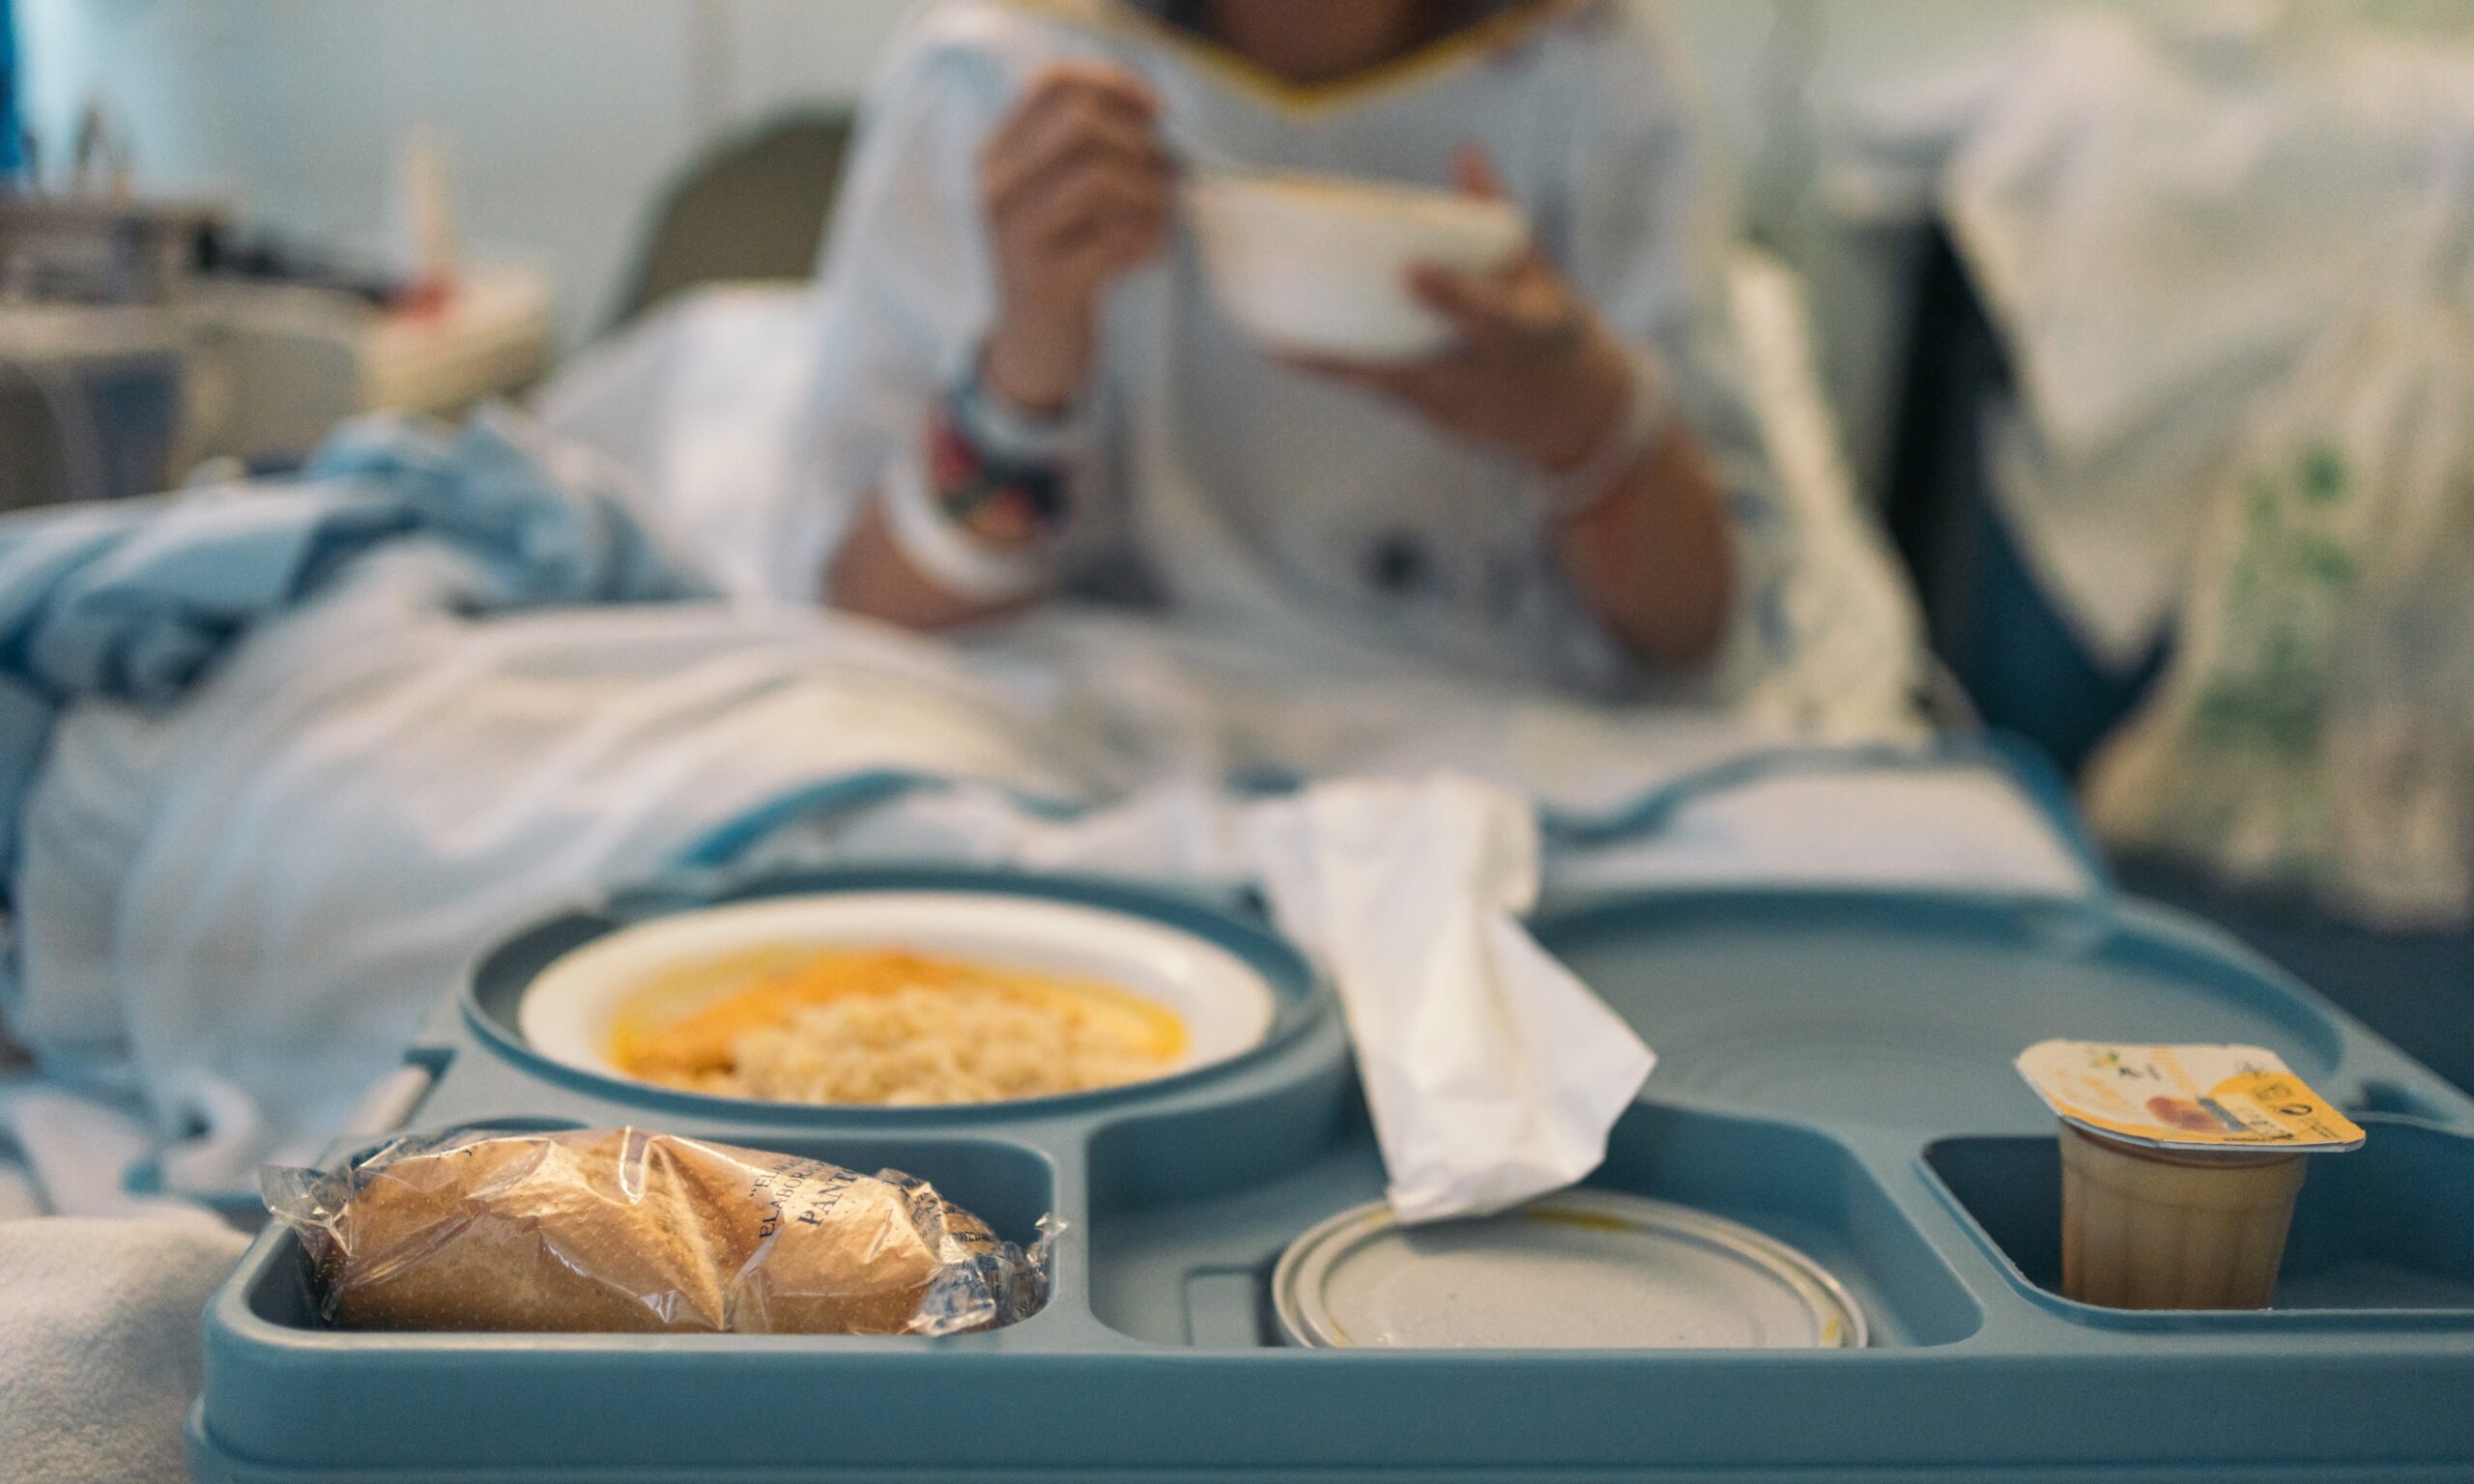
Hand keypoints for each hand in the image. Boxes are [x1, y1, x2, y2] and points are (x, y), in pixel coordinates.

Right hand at [977, 64, 1173, 414]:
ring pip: (1101, 175)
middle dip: (1138, 144)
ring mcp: (1015, 236)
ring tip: (1155, 219)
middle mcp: (996, 188)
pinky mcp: (1047, 282)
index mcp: (999, 155)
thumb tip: (1157, 113)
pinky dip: (1150, 240)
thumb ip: (1093, 148)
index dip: (1114, 85)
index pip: (1052, 83)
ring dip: (1150, 194)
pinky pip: (1119, 238)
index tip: (1157, 113)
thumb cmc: (1064, 259)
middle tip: (1160, 179)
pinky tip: (1145, 255)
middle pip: (1081, 122)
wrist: (1033, 349)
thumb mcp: (1064, 194)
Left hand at [1291, 147, 1635, 472]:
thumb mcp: (1539, 274)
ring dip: (1335, 369)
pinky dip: (1342, 375)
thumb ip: (1497, 216)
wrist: (1580, 416)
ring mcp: (1461, 406)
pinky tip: (1294, 356)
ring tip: (1279, 346)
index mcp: (1525, 332)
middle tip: (1306, 334)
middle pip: (1422, 368)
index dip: (1452, 296)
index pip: (1487, 315)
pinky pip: (1383, 395)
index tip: (1412, 272)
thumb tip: (1467, 152)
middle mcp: (1488, 376)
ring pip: (1390, 388)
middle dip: (1365, 354)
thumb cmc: (1552, 327)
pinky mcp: (1438, 421)